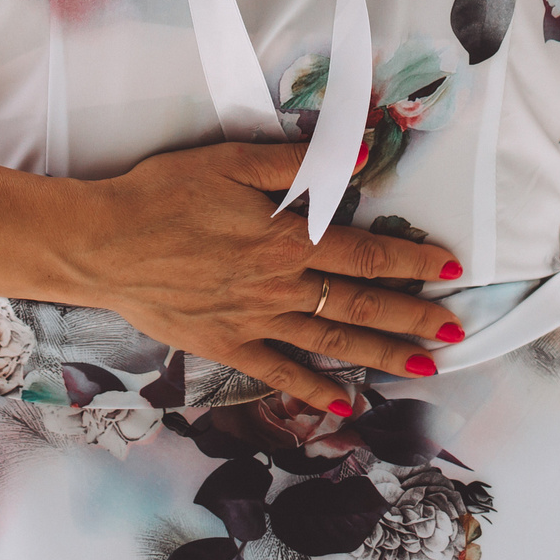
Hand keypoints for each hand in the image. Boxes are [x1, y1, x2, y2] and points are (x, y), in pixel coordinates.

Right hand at [75, 141, 467, 417]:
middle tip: (457, 329)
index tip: (450, 268)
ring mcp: (253, 322)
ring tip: (426, 365)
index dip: (412, 261)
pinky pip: (279, 373)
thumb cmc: (163, 194)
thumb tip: (357, 155)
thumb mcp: (229, 160)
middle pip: (360, 304)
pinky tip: (344, 403)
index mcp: (284, 240)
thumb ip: (295, 161)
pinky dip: (313, 390)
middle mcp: (278, 288)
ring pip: (331, 341)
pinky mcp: (225, 345)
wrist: (102, 244)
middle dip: (414, 317)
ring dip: (383, 354)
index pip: (365, 254)